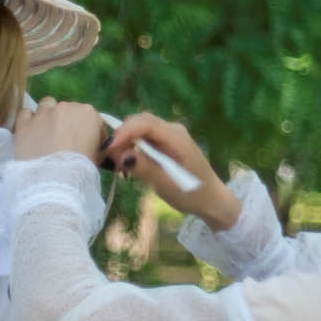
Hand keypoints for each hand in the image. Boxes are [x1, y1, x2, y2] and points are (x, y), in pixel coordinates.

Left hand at [14, 97, 107, 160]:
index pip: (93, 119)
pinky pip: (26, 114)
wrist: (54, 180)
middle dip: (67, 124)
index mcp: (88, 114)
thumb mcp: (96, 157)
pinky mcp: (25, 123)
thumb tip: (89, 147)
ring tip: (46, 133)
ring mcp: (44, 113)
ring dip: (48, 116)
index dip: (91, 133)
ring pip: (47, 106)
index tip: (88, 145)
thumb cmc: (81, 169)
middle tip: (65, 142)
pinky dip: (28, 121)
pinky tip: (30, 132)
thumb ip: (94, 145)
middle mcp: (66, 107)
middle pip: (68, 111)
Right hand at [104, 112, 242, 229]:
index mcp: (177, 137)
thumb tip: (123, 155)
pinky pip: (144, 138)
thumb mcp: (167, 185)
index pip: (146, 122)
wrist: (210, 199)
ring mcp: (169, 135)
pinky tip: (130, 165)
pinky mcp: (165, 143)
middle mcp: (172, 130)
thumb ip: (146, 168)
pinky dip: (133, 148)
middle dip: (123, 136)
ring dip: (126, 143)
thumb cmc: (192, 194)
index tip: (110, 148)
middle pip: (140, 121)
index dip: (125, 131)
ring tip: (120, 166)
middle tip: (112, 159)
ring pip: (140, 129)